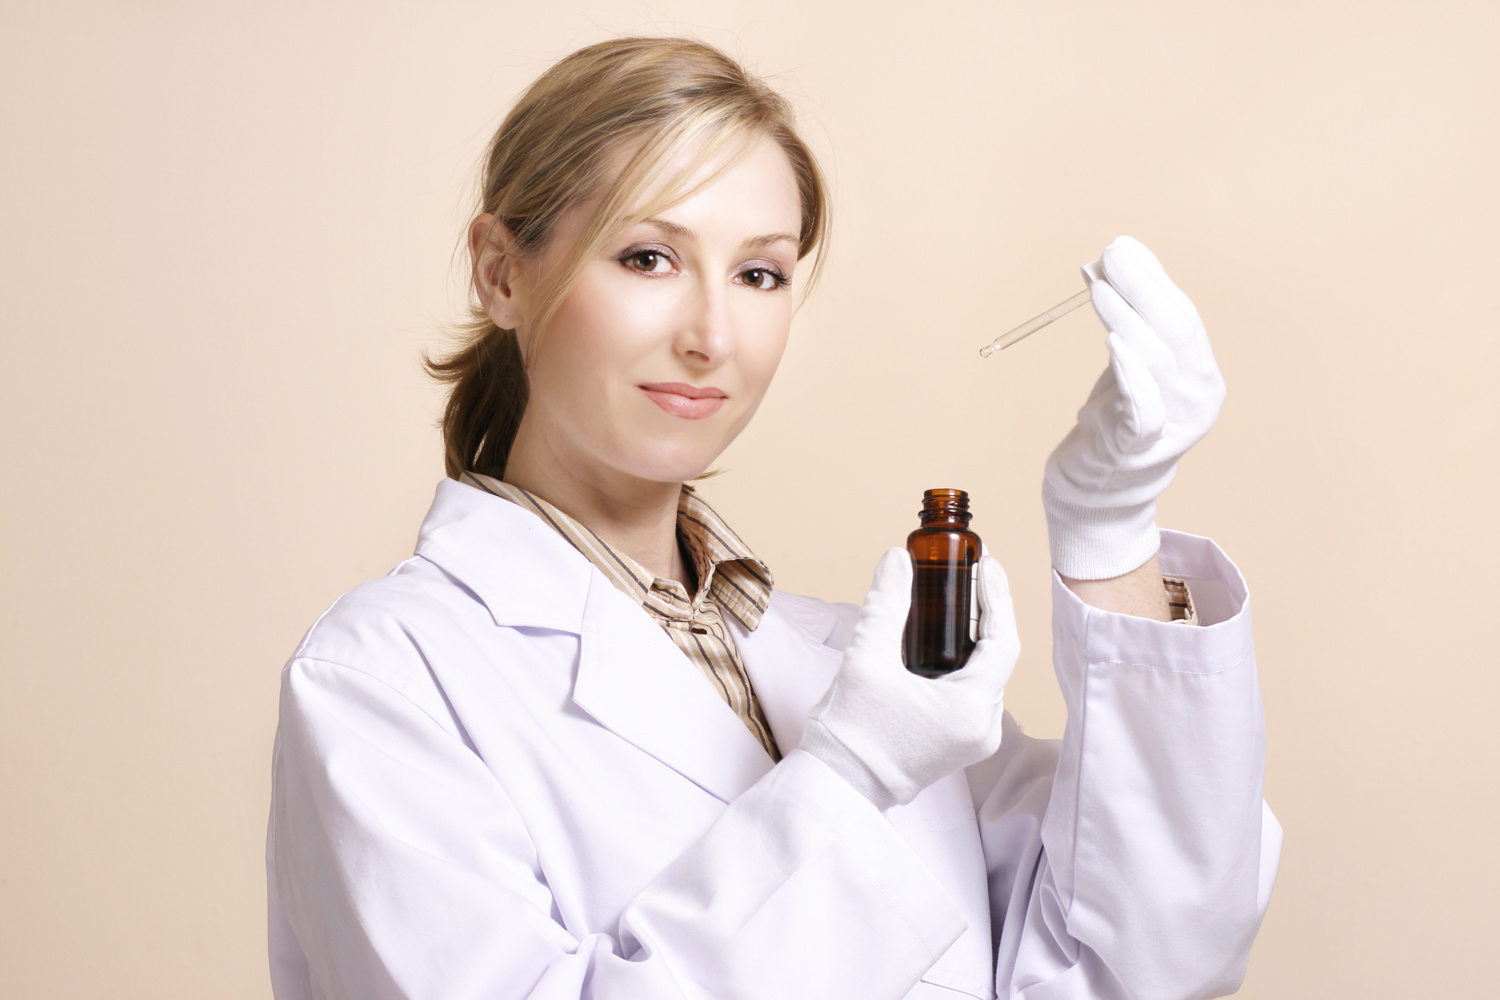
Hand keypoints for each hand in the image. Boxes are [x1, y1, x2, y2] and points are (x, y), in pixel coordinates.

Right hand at [800, 547, 1019, 810]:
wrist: (838, 785)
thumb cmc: (851, 733)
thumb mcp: (867, 659)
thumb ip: (885, 605)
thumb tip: (896, 558)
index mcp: (970, 710)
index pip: (1002, 641)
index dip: (997, 596)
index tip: (986, 561)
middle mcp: (982, 728)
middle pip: (997, 656)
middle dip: (985, 610)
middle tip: (969, 570)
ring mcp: (972, 738)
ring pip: (985, 673)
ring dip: (975, 635)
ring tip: (958, 596)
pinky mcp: (958, 743)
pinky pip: (972, 691)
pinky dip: (964, 660)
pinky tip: (945, 637)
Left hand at [1042, 236, 1225, 579]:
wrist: (1097, 490)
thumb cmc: (1114, 421)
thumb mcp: (1127, 363)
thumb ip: (1127, 317)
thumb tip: (1113, 257)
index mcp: (1200, 374)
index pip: (1181, 315)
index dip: (1152, 279)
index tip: (1122, 247)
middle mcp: (1197, 399)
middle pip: (1176, 329)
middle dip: (1143, 287)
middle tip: (1113, 254)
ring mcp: (1173, 425)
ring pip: (1157, 358)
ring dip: (1127, 316)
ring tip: (1101, 289)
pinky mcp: (1138, 447)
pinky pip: (1142, 407)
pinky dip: (1130, 371)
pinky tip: (1114, 342)